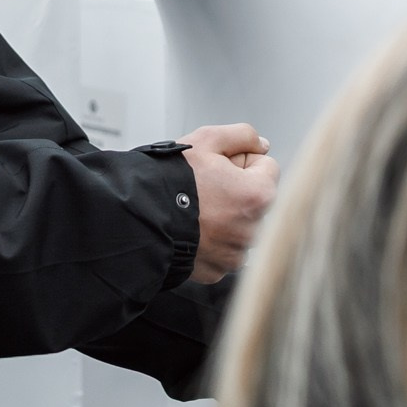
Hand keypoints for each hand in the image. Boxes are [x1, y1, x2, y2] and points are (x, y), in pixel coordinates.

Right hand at [181, 123, 278, 283]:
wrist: (139, 218)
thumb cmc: (171, 180)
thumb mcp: (207, 140)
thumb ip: (242, 135)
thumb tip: (261, 144)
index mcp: (259, 195)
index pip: (267, 167)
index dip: (241, 160)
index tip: (219, 167)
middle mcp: (254, 230)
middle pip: (253, 199)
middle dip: (235, 190)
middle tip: (205, 187)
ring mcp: (235, 254)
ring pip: (238, 225)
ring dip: (224, 216)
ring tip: (196, 209)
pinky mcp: (218, 270)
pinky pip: (222, 249)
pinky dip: (210, 240)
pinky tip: (192, 228)